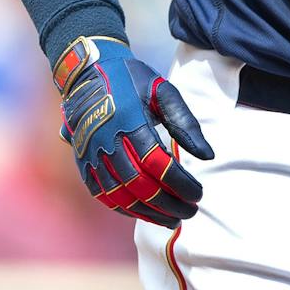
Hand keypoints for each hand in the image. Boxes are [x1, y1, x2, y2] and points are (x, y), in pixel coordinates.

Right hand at [53, 36, 213, 226]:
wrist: (86, 70)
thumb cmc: (130, 78)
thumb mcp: (162, 90)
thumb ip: (185, 122)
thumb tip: (207, 155)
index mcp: (129, 120)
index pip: (158, 164)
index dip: (181, 184)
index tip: (198, 194)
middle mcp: (106, 140)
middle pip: (140, 185)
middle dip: (168, 204)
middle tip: (190, 211)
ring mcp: (91, 153)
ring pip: (120, 195)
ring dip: (148, 213)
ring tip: (171, 219)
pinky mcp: (82, 160)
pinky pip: (102, 193)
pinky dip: (123, 208)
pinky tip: (143, 212)